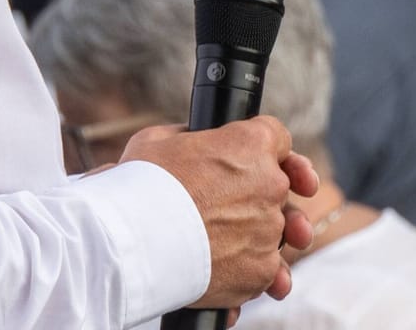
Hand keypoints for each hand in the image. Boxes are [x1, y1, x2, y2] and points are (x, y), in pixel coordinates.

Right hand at [124, 118, 319, 307]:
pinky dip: (251, 273)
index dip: (272, 150)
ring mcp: (268, 229)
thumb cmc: (141, 185)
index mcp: (251, 145)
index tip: (267, 162)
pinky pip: (267, 271)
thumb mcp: (160, 140)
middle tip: (249, 209)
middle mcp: (270, 185)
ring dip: (264, 238)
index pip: (278, 140)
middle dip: (270, 198)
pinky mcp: (261, 269)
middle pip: (282, 189)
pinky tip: (233, 275)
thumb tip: (192, 145)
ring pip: (277, 233)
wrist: (133, 240)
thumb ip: (190, 140)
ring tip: (243, 247)